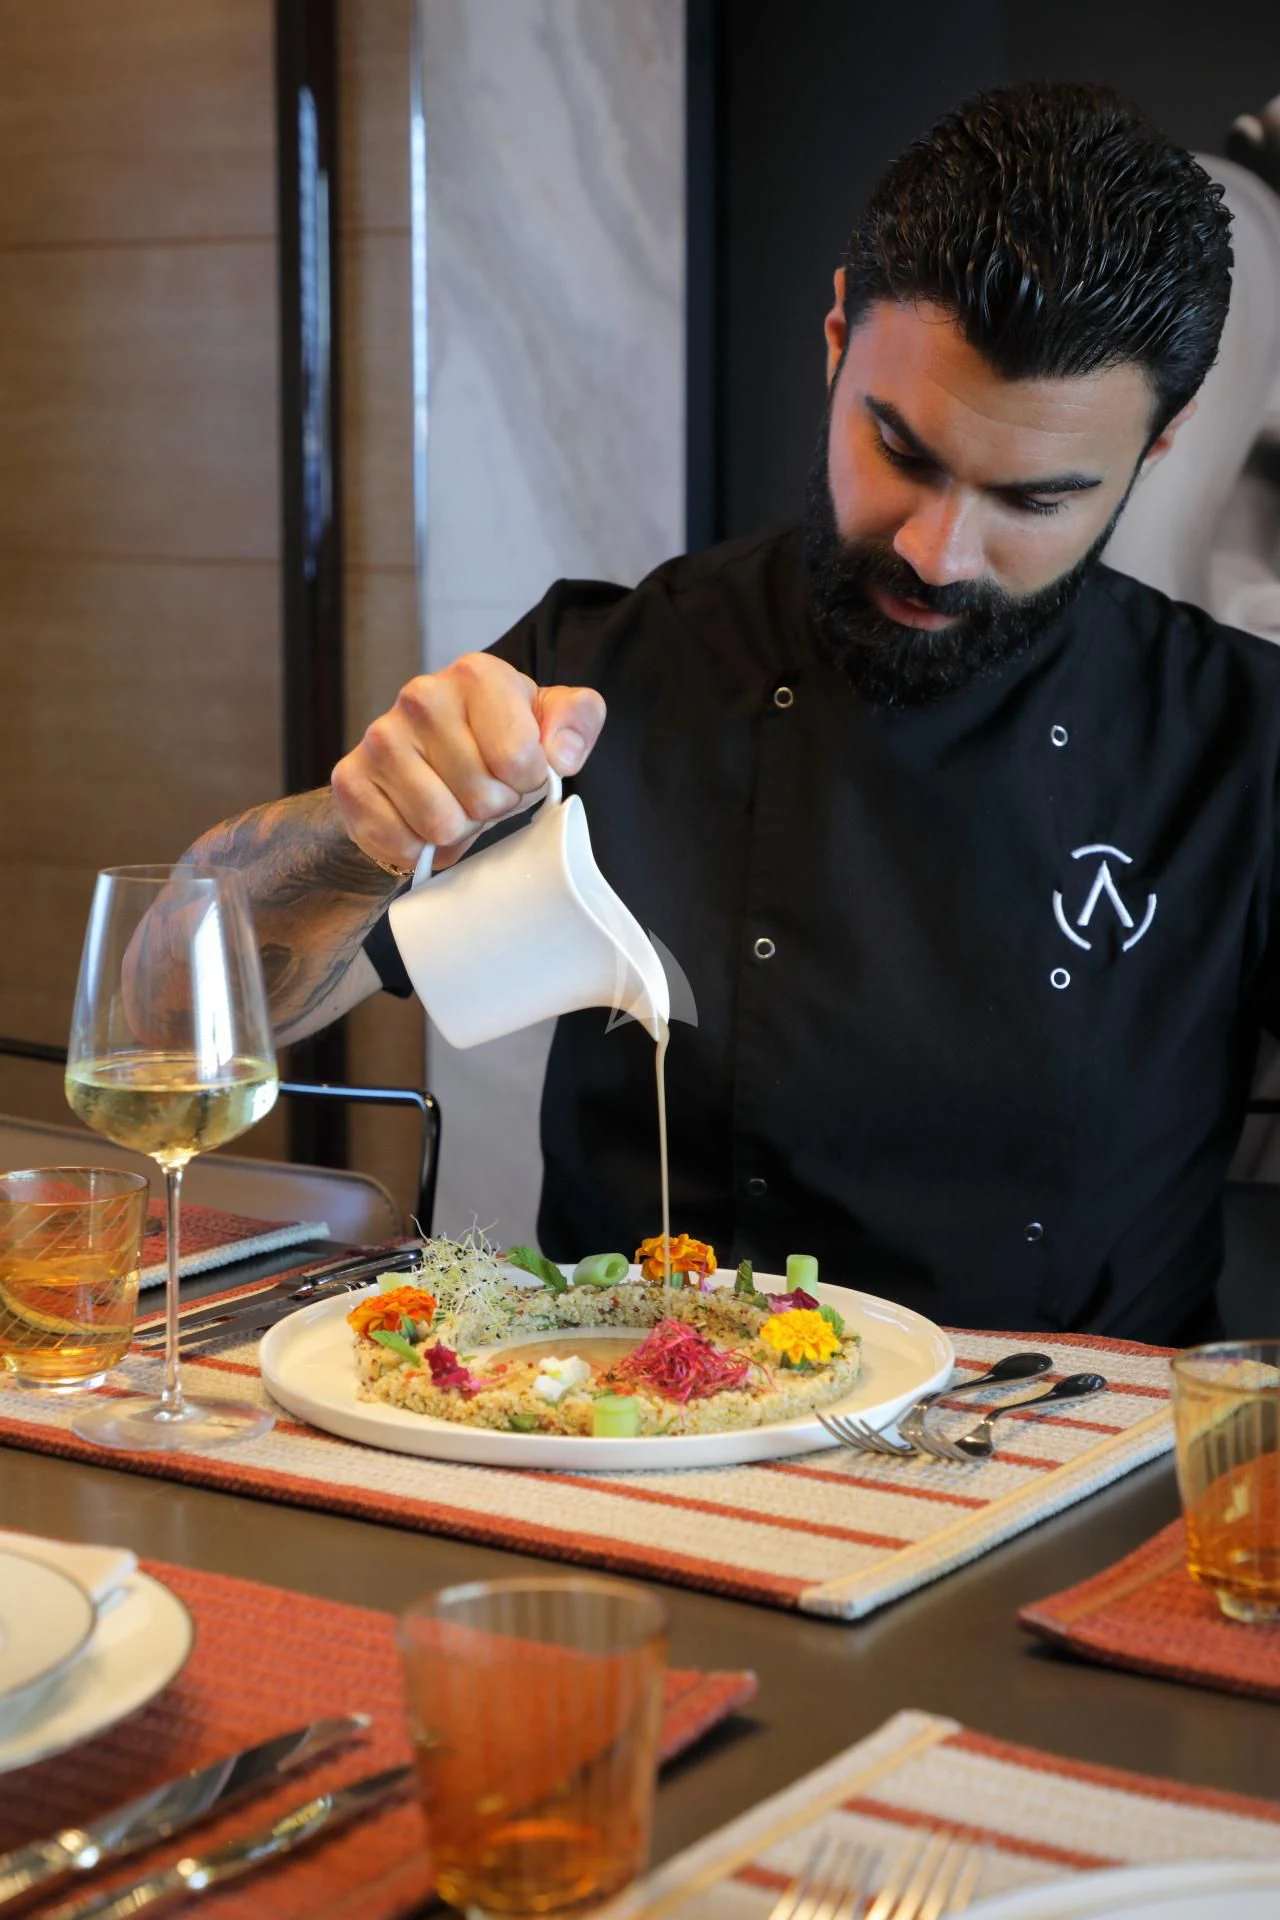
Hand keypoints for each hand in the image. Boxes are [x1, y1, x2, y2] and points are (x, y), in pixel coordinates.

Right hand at [331, 653, 606, 873]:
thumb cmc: (493, 743)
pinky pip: (402, 843)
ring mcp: (380, 737)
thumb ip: (576, 721)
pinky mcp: (350, 779)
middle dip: (491, 807)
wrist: (423, 766)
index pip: (520, 758)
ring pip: (440, 824)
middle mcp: (421, 695)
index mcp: (476, 674)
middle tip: (482, 793)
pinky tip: (419, 820)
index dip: (527, 781)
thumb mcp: (549, 722)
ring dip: (456, 829)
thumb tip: (560, 754)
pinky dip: (418, 848)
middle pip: (480, 796)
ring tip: (454, 804)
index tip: (518, 772)